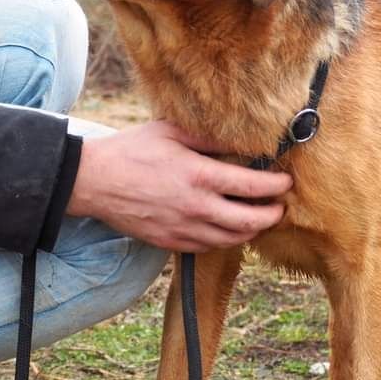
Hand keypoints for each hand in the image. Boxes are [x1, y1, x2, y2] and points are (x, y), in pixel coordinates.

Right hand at [67, 121, 292, 252]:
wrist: (95, 181)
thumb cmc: (133, 150)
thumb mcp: (171, 131)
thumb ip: (208, 138)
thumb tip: (241, 140)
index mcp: (199, 175)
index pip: (252, 186)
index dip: (275, 186)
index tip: (286, 182)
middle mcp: (195, 207)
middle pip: (249, 221)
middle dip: (272, 215)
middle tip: (280, 207)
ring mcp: (183, 229)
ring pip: (232, 240)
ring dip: (251, 231)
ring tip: (259, 219)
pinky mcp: (171, 243)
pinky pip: (208, 247)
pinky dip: (225, 240)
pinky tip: (229, 229)